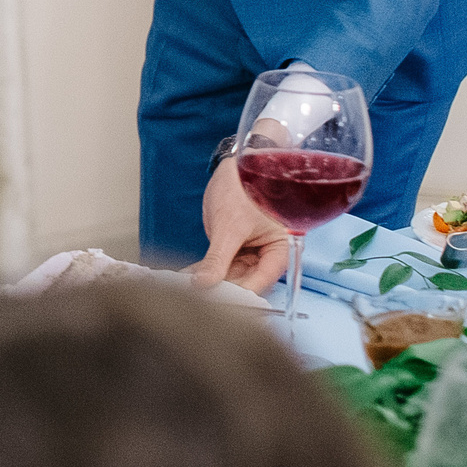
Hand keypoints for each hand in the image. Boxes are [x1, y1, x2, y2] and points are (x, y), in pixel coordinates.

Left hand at [193, 155, 290, 294]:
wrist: (238, 164)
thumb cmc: (245, 186)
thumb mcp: (230, 225)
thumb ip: (218, 258)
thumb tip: (204, 285)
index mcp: (281, 250)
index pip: (262, 282)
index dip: (240, 294)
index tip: (215, 303)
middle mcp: (268, 254)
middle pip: (247, 282)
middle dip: (222, 289)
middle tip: (196, 299)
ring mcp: (251, 251)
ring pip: (232, 275)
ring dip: (210, 281)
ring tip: (185, 288)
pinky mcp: (235, 247)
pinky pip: (221, 264)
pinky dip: (206, 270)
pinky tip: (187, 277)